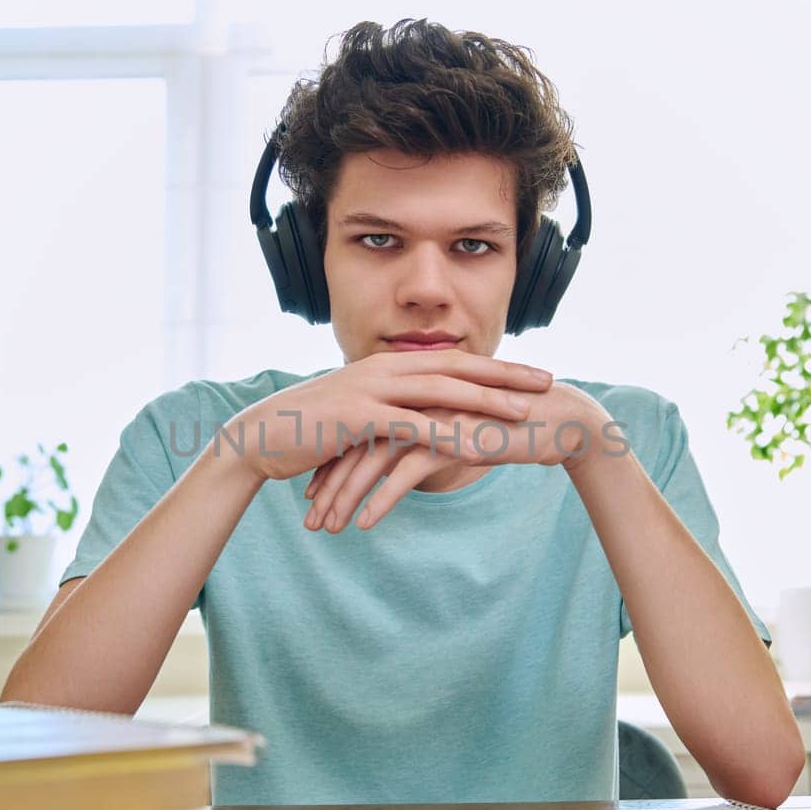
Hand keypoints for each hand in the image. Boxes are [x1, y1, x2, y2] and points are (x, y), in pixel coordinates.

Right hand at [221, 349, 554, 483]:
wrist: (262, 437)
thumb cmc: (312, 430)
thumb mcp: (360, 414)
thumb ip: (392, 411)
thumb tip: (422, 419)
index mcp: (389, 364)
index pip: (453, 359)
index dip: (496, 364)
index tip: (532, 372)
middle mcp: (385, 368)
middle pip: (457, 367)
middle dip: (505, 374)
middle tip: (548, 382)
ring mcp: (372, 390)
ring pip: (441, 392)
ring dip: (486, 402)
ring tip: (524, 413)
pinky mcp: (359, 418)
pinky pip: (413, 427)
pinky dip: (448, 437)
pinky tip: (478, 451)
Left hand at [302, 383, 614, 531]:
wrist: (560, 421)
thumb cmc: (512, 430)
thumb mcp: (462, 434)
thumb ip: (432, 440)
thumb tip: (408, 463)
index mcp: (413, 397)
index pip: (361, 432)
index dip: (335, 465)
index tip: (316, 496)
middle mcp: (416, 401)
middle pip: (358, 444)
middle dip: (330, 485)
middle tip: (311, 519)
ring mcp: (431, 416)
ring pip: (374, 458)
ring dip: (347, 496)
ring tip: (329, 528)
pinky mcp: (450, 435)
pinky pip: (405, 471)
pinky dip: (381, 499)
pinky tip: (365, 524)